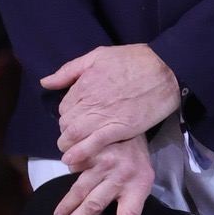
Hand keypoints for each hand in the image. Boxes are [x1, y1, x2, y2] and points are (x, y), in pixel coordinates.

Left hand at [45, 44, 180, 164]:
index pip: (63, 107)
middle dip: (67, 131)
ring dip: (69, 145)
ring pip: (74, 136)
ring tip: (71, 150)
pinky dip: (81, 153)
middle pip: (66, 123)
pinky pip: (94, 144)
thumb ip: (70, 69)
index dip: (68, 114)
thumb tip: (45, 82)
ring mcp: (105, 116)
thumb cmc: (136, 59)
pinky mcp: (121, 128)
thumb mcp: (99, 55)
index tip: (77, 117)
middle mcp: (90, 101)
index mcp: (83, 84)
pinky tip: (73, 159)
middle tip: (76, 134)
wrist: (168, 68)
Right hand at [50, 132, 154, 214]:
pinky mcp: (91, 153)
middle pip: (94, 206)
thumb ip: (126, 200)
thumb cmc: (135, 161)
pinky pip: (74, 172)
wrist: (130, 126)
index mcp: (139, 186)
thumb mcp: (140, 180)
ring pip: (79, 191)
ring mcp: (105, 164)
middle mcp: (122, 176)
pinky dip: (68, 185)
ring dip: (65, 209)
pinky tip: (64, 194)